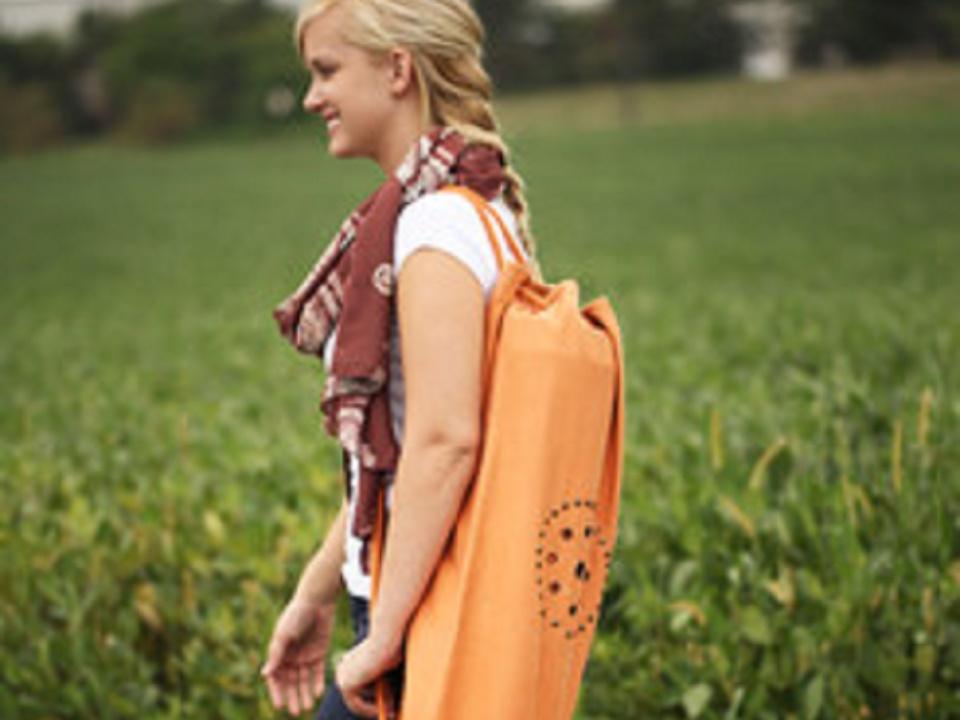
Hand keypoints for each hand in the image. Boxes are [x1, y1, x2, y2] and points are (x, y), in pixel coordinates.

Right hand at [261, 598, 335, 715]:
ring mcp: (304, 656)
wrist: (317, 601)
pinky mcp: (318, 653)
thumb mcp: (284, 635)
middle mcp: (290, 658)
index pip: (276, 678)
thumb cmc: (296, 615)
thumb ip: (276, 654)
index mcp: (278, 654)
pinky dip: (317, 682)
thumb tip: (265, 674)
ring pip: (304, 680)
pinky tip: (319, 693)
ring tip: (308, 707)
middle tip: (296, 712)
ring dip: (305, 693)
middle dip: (292, 697)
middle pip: (290, 682)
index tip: (280, 706)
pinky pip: (317, 672)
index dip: (277, 692)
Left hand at [335, 630, 403, 717]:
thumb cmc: (390, 646)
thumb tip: (388, 698)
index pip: (357, 687)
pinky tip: (382, 709)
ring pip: (356, 703)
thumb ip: (382, 680)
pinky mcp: (346, 685)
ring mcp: (342, 678)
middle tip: (389, 713)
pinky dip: (370, 710)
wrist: (385, 639)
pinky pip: (357, 706)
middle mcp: (342, 669)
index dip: (370, 699)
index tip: (384, 707)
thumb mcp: (386, 665)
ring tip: (389, 709)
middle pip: (355, 697)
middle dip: (372, 707)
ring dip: (373, 709)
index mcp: (348, 662)